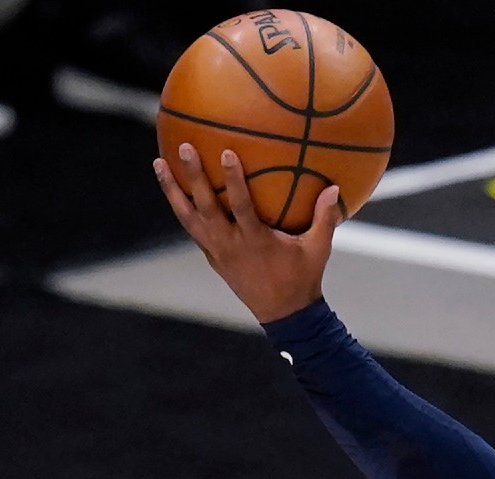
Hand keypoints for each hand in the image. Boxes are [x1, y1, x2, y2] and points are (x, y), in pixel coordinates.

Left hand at [153, 144, 342, 322]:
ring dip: (172, 190)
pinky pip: (192, 228)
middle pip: (206, 206)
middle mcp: (230, 244)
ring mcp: (217, 251)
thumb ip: (325, 218)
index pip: (240, 205)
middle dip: (193, 176)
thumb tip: (335, 188)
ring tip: (159, 163)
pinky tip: (174, 190)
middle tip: (185, 147)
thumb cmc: (303, 278)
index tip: (226, 153)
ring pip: (188, 217)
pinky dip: (181, 207)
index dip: (233, 179)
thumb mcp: (318, 249)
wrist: (283, 314)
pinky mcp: (212, 256)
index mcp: (255, 240)